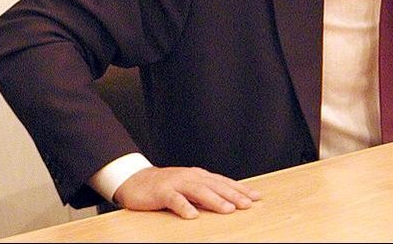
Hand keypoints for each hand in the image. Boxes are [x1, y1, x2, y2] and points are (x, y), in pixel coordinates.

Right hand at [113, 166, 260, 218]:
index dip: (240, 189)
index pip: (224, 182)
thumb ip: (206, 192)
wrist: (136, 180)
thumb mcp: (189, 186)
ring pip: (199, 191)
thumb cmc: (166, 185)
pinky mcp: (162, 192)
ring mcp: (177, 183)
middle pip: (215, 186)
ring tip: (228, 210)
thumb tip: (229, 200)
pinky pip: (174, 200)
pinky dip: (184, 207)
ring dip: (215, 200)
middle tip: (248, 204)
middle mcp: (191, 177)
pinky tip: (192, 216)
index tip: (256, 197)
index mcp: (199, 176)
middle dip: (233, 195)